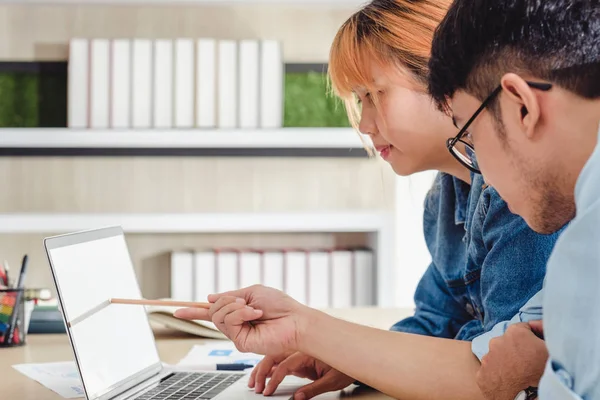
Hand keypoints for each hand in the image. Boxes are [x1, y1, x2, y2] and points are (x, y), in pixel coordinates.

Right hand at [174, 285, 309, 355]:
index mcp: (238, 311)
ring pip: (218, 316)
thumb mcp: (252, 292)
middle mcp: (235, 324)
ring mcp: (237, 334)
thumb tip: (209, 298)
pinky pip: (229, 322)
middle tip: (244, 302)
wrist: (295, 320)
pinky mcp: (241, 342)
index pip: (211, 312)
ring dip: (235, 307)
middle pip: (213, 311)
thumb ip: (230, 296)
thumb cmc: (280, 306)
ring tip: (253, 309)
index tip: (176, 310)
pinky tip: (255, 314)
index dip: (193, 311)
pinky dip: (241, 313)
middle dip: (226, 301)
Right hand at [251, 352, 354, 399]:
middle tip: (255, 386)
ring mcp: (299, 355)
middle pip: (275, 357)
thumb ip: (313, 389)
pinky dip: (272, 369)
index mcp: (308, 353)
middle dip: (262, 371)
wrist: (353, 358)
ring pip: (275, 358)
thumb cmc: (345, 368)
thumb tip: (296, 398)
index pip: (285, 365)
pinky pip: (282, 363)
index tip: (268, 391)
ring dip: (264, 369)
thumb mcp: (332, 381)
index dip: (274, 378)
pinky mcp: (300, 361)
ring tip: (255, 381)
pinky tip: (264, 376)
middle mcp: (301, 351)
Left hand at [476, 322, 547, 399]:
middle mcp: (497, 341)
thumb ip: (545, 329)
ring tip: (517, 373)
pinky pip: (490, 371)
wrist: (522, 397)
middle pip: (509, 342)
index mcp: (515, 332)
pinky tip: (507, 380)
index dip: (533, 338)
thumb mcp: (551, 348)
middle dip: (517, 349)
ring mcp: (487, 358)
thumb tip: (538, 323)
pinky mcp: (481, 374)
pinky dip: (497, 374)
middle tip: (527, 363)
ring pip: (498, 356)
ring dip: (506, 361)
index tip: (537, 348)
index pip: (525, 329)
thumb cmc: (540, 371)